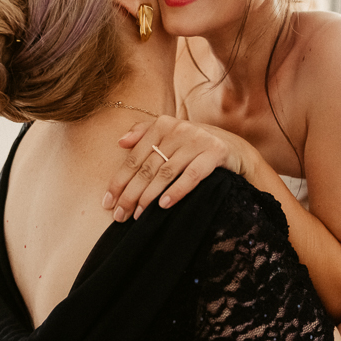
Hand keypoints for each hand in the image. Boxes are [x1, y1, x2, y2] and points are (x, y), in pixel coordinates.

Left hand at [103, 116, 253, 220]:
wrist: (232, 146)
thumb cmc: (192, 145)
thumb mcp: (169, 136)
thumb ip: (143, 134)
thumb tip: (120, 142)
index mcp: (162, 125)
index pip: (134, 158)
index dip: (119, 181)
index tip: (108, 203)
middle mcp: (178, 130)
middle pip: (147, 168)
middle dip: (131, 194)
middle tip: (120, 215)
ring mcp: (197, 141)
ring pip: (166, 173)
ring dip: (149, 197)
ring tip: (138, 215)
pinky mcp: (215, 153)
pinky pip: (192, 176)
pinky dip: (177, 191)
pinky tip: (163, 205)